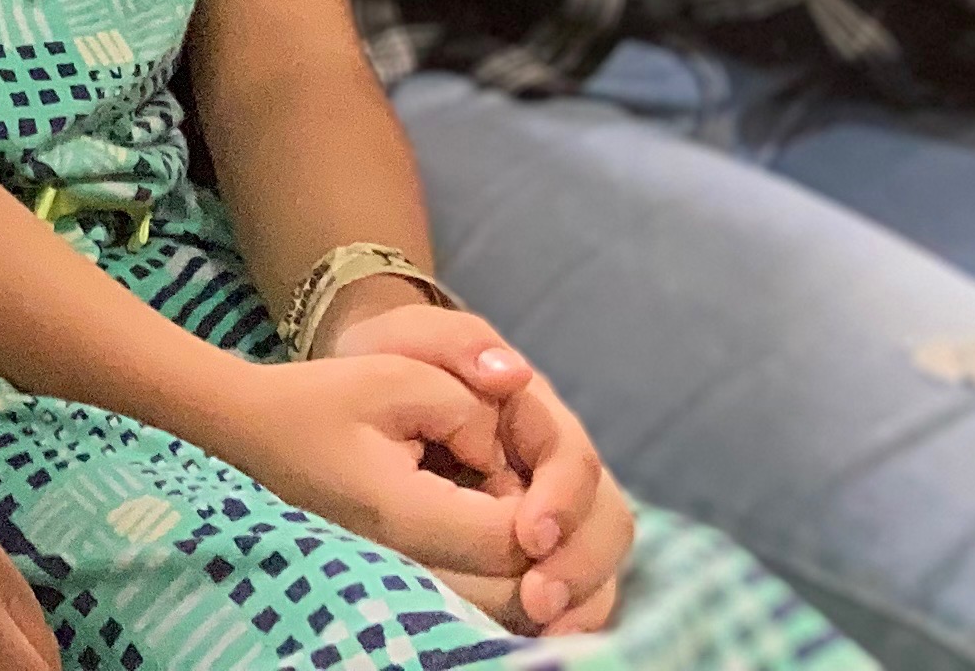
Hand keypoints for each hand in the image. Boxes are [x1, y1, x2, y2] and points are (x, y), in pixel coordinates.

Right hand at [199, 353, 522, 588]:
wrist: (256, 428)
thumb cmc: (320, 400)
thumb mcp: (397, 378)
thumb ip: (471, 412)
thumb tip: (505, 455)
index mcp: (410, 515)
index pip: (514, 538)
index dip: (542, 504)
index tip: (521, 457)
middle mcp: (413, 562)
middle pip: (516, 580)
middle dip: (536, 529)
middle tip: (512, 469)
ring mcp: (410, 575)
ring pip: (502, 592)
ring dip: (517, 545)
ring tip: (494, 485)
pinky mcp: (412, 573)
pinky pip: (479, 583)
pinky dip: (497, 554)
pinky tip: (480, 505)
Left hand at [322, 306, 632, 631]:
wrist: (368, 377)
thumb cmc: (395, 356)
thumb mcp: (413, 336)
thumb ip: (460, 344)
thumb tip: (512, 373)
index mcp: (537, 415)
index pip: (574, 461)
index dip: (561, 500)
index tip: (529, 537)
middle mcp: (556, 465)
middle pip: (605, 519)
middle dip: (579, 563)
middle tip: (539, 602)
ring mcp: (550, 506)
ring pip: (597, 558)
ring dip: (580, 597)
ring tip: (543, 629)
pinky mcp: (532, 544)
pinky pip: (570, 584)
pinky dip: (567, 614)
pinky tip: (541, 638)